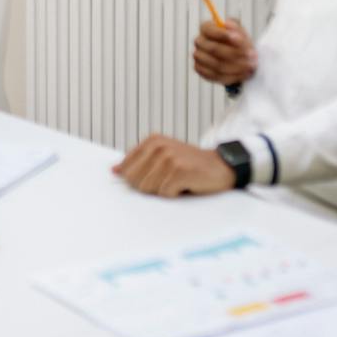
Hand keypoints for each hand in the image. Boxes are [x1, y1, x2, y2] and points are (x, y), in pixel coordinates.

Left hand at [113, 135, 236, 197]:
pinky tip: (186, 185)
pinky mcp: (179, 171)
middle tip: (168, 181)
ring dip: (164, 191)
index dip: (137, 180)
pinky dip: (175, 195)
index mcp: (152, 141)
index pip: (127, 168)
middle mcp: (159, 147)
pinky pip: (164, 194)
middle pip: (135, 181)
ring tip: (177, 182)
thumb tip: (115, 171)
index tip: (153, 179)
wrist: (221, 167)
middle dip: (150, 187)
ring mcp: (169, 158)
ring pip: (148, 188)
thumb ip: (139, 162)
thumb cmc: (190, 165)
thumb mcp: (163, 157)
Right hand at [193, 19, 256, 85]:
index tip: (239, 38)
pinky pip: (215, 76)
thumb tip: (226, 24)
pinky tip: (243, 73)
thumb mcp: (239, 31)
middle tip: (251, 56)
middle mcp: (199, 41)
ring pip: (216, 65)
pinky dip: (232, 76)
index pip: (209, 30)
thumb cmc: (237, 41)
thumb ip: (235, 27)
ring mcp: (198, 56)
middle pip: (213, 49)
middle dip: (234, 53)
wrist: (236, 56)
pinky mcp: (201, 70)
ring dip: (236, 67)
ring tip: (250, 66)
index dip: (223, 34)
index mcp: (206, 28)